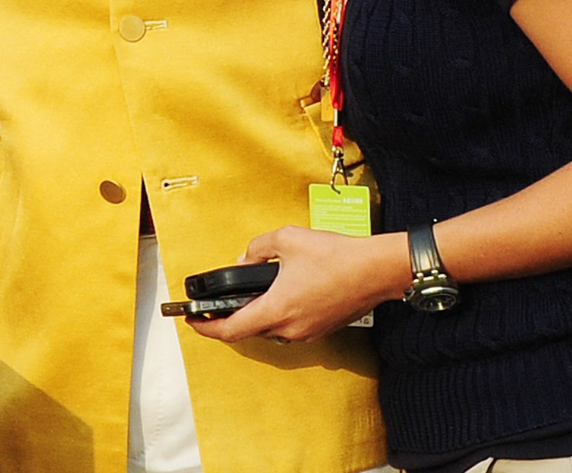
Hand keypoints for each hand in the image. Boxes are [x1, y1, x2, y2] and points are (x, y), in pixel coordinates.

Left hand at [188, 226, 408, 345]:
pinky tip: (279, 297)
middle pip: (249, 331)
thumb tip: (245, 261)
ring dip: (257, 316)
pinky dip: (278, 315)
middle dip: (231, 318)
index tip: (193, 321)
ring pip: (271, 330)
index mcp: (276, 309)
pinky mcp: (322, 329)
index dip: (207, 328)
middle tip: (218, 305)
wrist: (378, 269)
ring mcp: (309, 331)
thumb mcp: (286, 240)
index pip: (231, 330)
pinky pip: (291, 327)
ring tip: (247, 298)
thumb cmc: (336, 256)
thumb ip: (256, 250)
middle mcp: (291, 328)